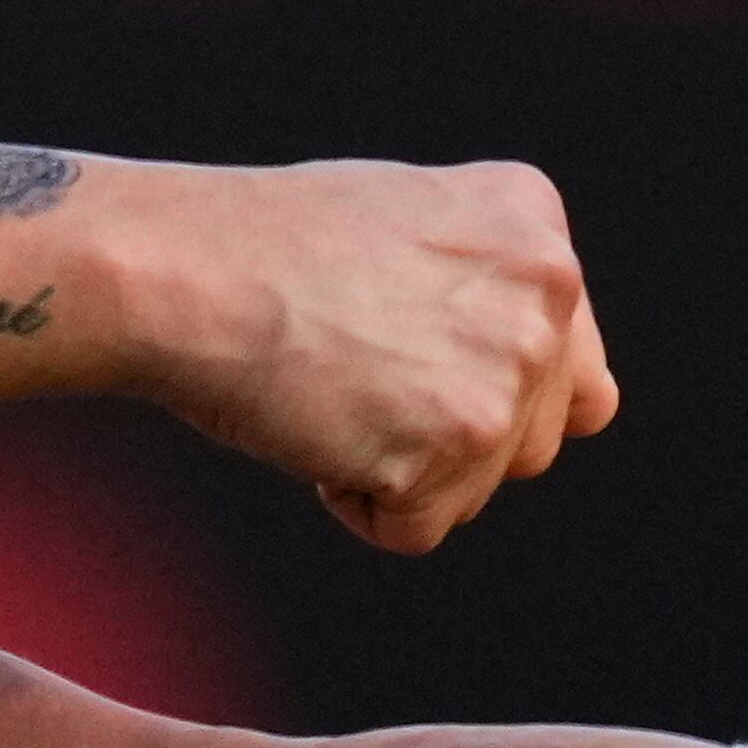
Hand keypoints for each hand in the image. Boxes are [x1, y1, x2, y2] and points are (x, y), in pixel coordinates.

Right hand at [134, 160, 619, 552]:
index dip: (470, 385)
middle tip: (352, 371)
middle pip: (533, 440)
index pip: (565, 372)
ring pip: (480, 488)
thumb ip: (489, 288)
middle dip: (445, 435)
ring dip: (404, 470)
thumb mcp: (409, 219)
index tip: (391, 347)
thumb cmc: (260, 248)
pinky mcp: (454, 441)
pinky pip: (418, 528)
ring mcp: (506, 366)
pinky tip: (313, 426)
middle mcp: (546, 288)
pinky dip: (358, 503)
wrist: (181, 268)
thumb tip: (555, 395)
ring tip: (330, 390)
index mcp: (536, 227)